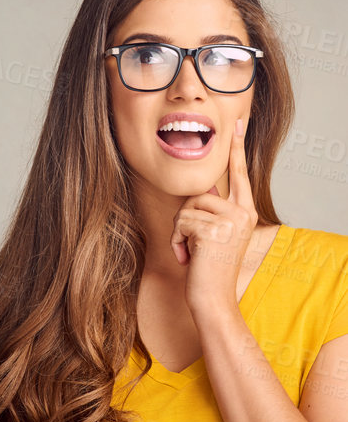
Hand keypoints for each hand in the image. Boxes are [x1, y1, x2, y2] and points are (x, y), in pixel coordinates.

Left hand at [170, 117, 257, 322]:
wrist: (213, 300)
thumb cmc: (209, 267)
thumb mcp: (217, 234)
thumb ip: (215, 209)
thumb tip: (207, 188)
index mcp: (245, 212)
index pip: (239, 173)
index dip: (237, 146)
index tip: (237, 120)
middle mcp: (242, 213)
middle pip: (202, 189)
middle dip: (188, 215)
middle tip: (197, 239)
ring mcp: (230, 221)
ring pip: (186, 207)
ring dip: (180, 231)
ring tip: (193, 252)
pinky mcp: (212, 230)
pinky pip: (180, 221)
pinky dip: (176, 241)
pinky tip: (188, 259)